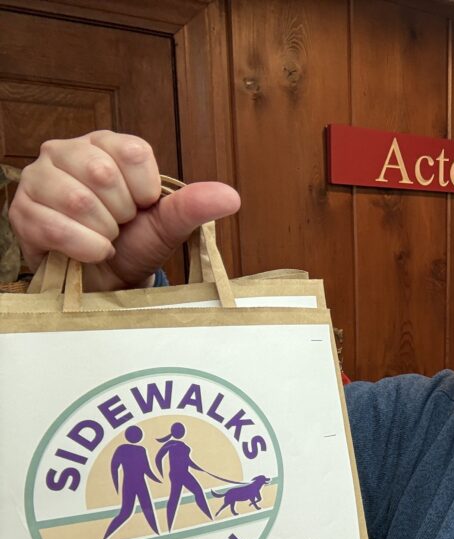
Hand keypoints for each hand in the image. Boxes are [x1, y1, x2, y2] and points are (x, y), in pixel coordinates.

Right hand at [9, 130, 240, 290]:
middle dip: (122, 213)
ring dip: (102, 232)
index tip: (143, 206)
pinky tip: (90, 252)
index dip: (145, 190)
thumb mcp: (169, 224)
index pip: (133, 151)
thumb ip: (194, 206)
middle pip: (102, 174)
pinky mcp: (22, 211)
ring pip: (77, 199)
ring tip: (104, 237)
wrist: (106, 278)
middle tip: (120, 225)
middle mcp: (67, 152)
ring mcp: (38, 179)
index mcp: (107, 145)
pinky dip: (83, 248)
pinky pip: (54, 226)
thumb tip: (232, 197)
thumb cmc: (135, 242)